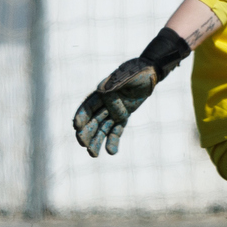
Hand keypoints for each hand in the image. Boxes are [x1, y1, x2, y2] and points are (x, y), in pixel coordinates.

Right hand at [71, 28, 191, 156]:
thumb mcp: (129, 75)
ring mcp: (113, 111)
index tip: (77, 126)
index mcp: (102, 92)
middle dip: (86, 133)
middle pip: (92, 121)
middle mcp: (104, 103)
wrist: (149, 73)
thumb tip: (103, 92)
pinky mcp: (122, 117)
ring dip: (97, 141)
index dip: (82, 116)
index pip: (88, 106)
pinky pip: (117, 130)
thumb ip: (117, 83)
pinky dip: (113, 141)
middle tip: (83, 144)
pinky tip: (111, 152)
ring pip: (102, 128)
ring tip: (94, 155)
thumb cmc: (137, 71)